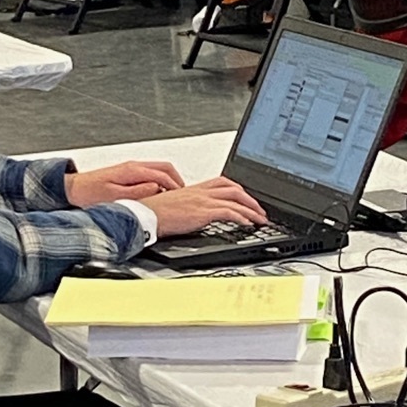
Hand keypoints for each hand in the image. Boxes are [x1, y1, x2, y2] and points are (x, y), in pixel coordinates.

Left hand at [65, 161, 184, 206]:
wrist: (74, 189)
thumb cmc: (89, 194)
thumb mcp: (115, 196)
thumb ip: (137, 192)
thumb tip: (157, 189)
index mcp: (132, 170)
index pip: (162, 174)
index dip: (175, 186)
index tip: (182, 197)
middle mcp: (133, 166)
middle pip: (164, 167)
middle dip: (177, 180)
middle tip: (184, 194)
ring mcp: (131, 168)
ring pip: (159, 169)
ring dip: (169, 179)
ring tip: (175, 195)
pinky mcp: (128, 173)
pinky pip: (151, 173)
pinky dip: (161, 181)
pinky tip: (160, 193)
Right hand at [139, 176, 266, 237]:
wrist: (146, 215)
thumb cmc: (155, 212)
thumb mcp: (175, 204)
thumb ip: (189, 205)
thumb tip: (196, 214)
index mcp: (195, 188)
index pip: (222, 182)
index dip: (237, 189)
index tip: (245, 198)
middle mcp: (201, 191)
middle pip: (233, 189)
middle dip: (250, 199)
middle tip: (259, 210)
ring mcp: (203, 200)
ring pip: (235, 199)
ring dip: (251, 210)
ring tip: (260, 219)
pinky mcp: (203, 212)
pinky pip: (229, 212)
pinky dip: (242, 217)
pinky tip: (247, 223)